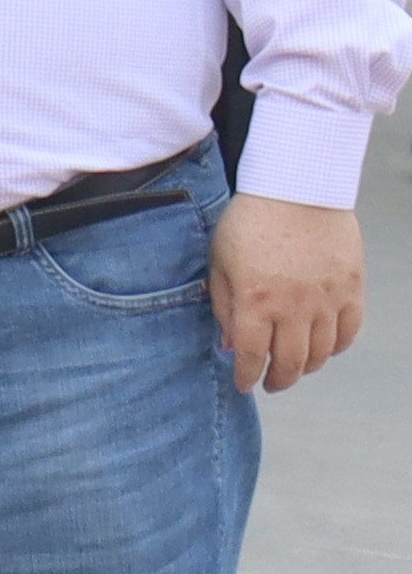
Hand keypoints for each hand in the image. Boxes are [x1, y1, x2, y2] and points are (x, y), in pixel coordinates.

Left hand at [211, 196, 363, 391]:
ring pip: (323, 352)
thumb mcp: (220, 262)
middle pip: (291, 361)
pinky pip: (349, 330)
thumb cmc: (250, 222)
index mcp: (256, 301)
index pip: (252, 355)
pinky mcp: (352, 288)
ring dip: (308, 367)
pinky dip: (337, 346)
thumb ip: (223, 306)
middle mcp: (294, 306)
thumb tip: (231, 345)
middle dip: (279, 380)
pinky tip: (325, 348)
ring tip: (296, 368)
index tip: (244, 385)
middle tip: (271, 384)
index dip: (246, 376)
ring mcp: (327, 299)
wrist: (298, 188)